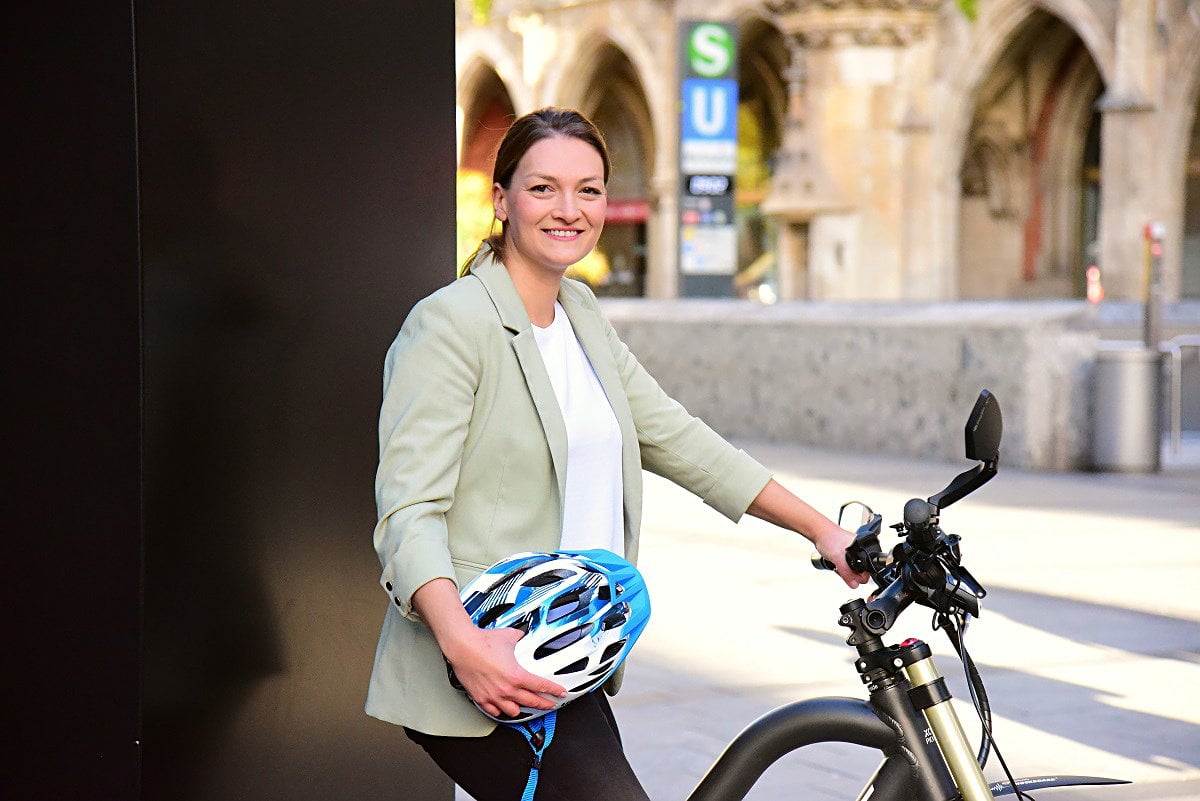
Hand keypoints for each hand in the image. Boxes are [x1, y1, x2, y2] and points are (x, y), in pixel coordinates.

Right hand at [444, 627, 567, 719]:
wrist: (462, 646)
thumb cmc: (482, 642)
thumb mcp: (510, 636)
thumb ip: (520, 637)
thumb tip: (523, 635)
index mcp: (517, 675)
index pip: (542, 686)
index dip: (554, 691)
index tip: (560, 693)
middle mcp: (507, 689)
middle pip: (532, 702)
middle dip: (545, 703)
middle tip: (550, 704)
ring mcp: (494, 696)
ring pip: (514, 711)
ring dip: (521, 708)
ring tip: (525, 705)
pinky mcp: (482, 698)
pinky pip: (494, 711)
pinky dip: (500, 710)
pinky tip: (502, 707)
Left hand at [812, 523, 871, 588]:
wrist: (818, 532)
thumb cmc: (829, 539)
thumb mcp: (838, 559)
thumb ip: (847, 573)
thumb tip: (854, 584)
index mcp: (865, 549)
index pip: (868, 570)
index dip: (860, 576)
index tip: (850, 577)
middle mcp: (861, 550)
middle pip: (861, 571)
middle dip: (850, 574)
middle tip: (841, 569)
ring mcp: (854, 552)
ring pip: (853, 569)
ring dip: (845, 571)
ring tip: (837, 566)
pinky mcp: (847, 553)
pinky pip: (848, 565)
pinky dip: (842, 567)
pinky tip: (836, 564)